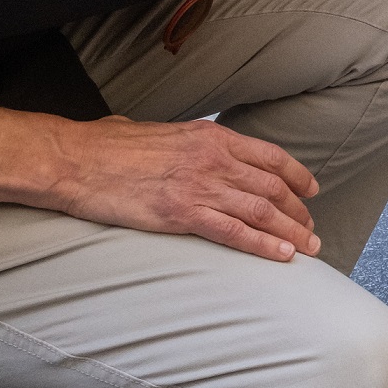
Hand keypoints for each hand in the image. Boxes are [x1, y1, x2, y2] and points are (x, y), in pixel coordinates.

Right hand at [46, 116, 320, 261]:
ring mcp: (199, 187)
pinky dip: (264, 245)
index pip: (270, 156)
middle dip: (299, 211)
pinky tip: (283, 255)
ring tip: (310, 249)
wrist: (74, 160)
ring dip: (292, 232)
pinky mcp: (182, 214)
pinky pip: (235, 232)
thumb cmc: (107, 146)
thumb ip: (183, 142)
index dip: (297, 175)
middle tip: (312, 229)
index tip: (311, 191)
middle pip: (272, 188)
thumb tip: (186, 148)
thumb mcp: (158, 132)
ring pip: (261, 211)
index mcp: (210, 137)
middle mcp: (213, 159)